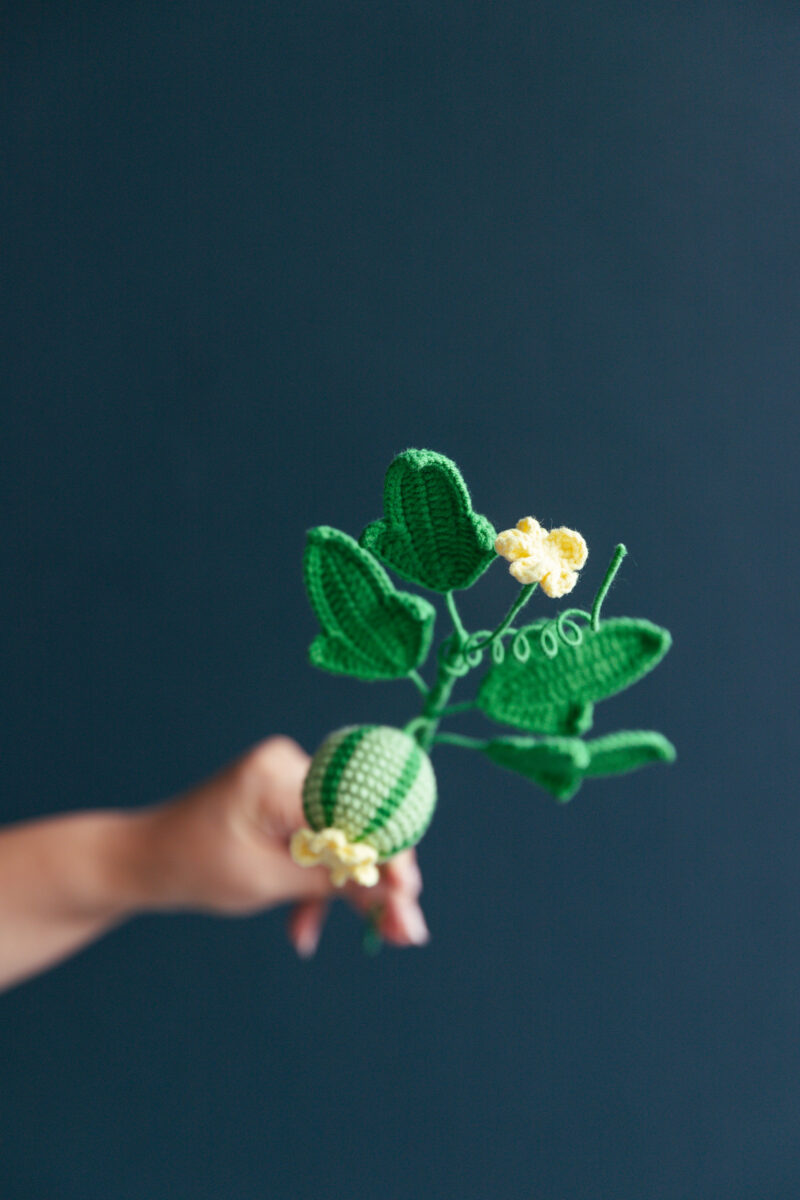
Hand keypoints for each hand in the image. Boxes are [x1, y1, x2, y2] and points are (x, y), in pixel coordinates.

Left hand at [141, 737, 429, 955]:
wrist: (145, 861)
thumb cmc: (193, 867)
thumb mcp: (267, 882)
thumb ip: (333, 883)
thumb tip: (398, 897)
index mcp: (279, 774)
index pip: (358, 809)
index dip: (391, 853)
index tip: (410, 898)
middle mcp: (291, 765)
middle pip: (360, 822)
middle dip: (377, 879)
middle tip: (402, 929)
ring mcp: (289, 780)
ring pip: (345, 837)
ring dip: (347, 889)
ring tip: (365, 937)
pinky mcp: (287, 800)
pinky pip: (322, 839)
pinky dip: (319, 881)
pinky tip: (304, 927)